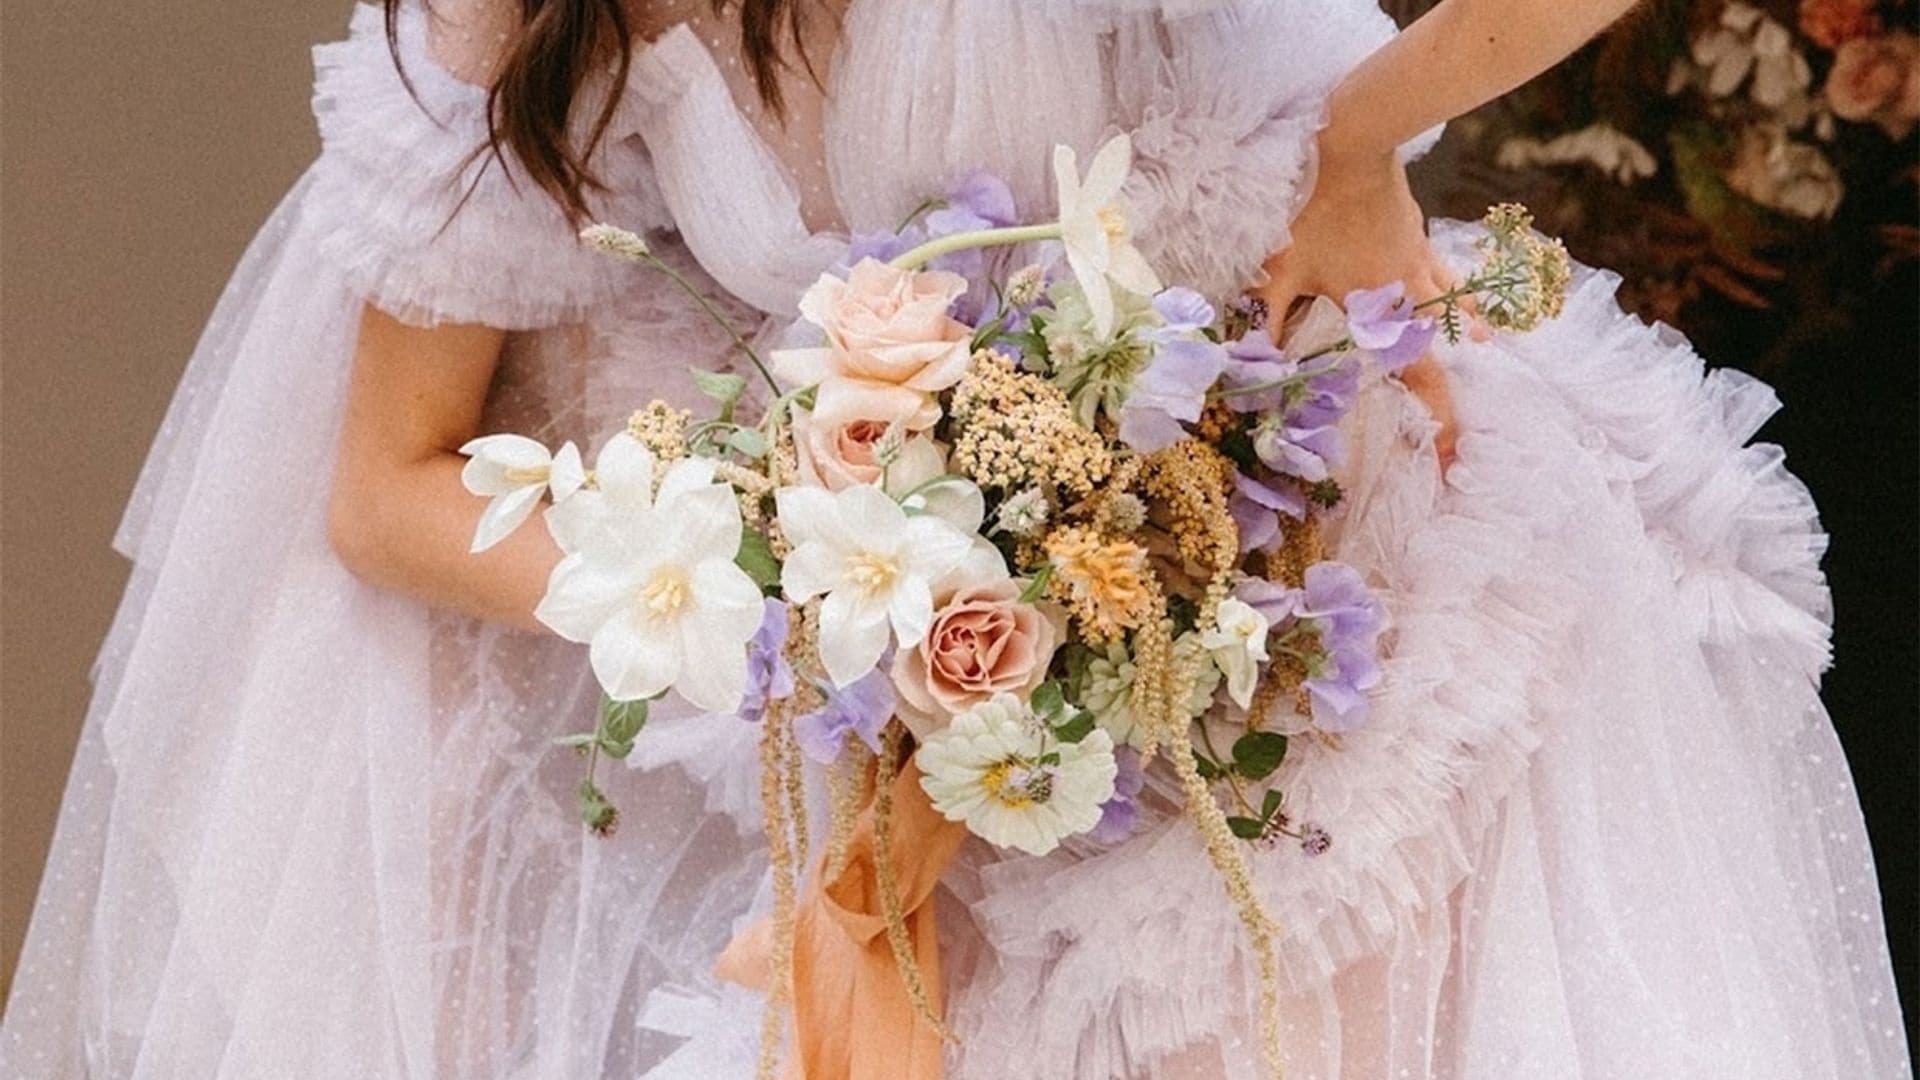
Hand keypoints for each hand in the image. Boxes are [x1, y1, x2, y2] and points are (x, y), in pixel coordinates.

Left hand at [1252, 146, 1458, 469]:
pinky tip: (1447, 287)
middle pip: (1447, 350)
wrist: (1354, 143)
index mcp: (1387, 309)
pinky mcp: (1418, 233)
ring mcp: (1422, 260)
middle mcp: (1415, 291)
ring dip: (1464, 331)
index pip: (1423, 378)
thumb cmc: (1312, 209)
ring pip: (1453, 305)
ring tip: (1484, 347)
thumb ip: (1266, 317)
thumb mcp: (1280, 270)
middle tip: (1458, 418)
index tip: (1449, 458)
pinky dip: (1450, 288)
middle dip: (1454, 387)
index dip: (1439, 421)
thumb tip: (1249, 360)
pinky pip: (1440, 271)